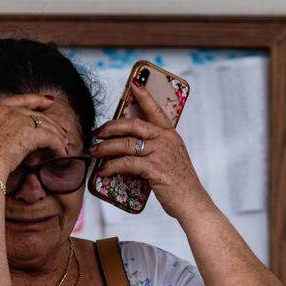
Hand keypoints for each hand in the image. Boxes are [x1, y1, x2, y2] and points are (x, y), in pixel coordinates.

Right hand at [0, 94, 71, 181]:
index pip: (19, 100)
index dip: (36, 100)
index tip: (48, 101)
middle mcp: (7, 110)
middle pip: (36, 114)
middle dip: (52, 122)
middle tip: (62, 131)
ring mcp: (18, 119)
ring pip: (46, 125)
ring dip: (58, 136)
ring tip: (65, 145)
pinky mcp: (30, 133)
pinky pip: (50, 138)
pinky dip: (58, 146)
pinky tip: (62, 153)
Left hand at [90, 82, 210, 220]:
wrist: (191, 202)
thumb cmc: (179, 183)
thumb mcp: (171, 159)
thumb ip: (155, 149)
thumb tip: (131, 147)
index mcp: (170, 135)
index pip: (155, 110)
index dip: (144, 95)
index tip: (134, 84)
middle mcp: (165, 140)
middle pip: (132, 125)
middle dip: (111, 127)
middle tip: (97, 131)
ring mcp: (160, 153)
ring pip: (125, 144)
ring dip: (105, 148)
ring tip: (94, 151)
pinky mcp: (154, 169)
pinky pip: (126, 163)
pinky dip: (111, 166)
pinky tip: (103, 171)